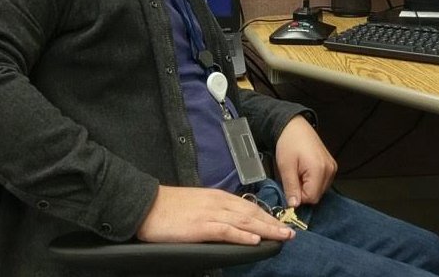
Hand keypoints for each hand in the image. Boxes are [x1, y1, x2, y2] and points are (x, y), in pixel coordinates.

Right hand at [136, 185, 294, 244]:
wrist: (148, 205)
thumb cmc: (169, 207)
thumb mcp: (196, 205)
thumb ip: (212, 212)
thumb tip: (227, 223)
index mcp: (216, 197)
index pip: (248, 206)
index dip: (266, 216)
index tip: (279, 224)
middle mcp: (217, 202)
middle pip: (251, 213)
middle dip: (272, 223)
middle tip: (290, 232)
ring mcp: (210, 214)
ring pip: (244, 221)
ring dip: (265, 229)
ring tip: (282, 236)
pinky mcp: (200, 226)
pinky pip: (226, 231)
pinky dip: (242, 236)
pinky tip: (254, 240)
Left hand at [275, 115, 336, 206]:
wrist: (294, 126)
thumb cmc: (289, 142)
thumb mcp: (285, 166)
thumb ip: (291, 187)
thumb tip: (294, 205)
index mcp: (319, 170)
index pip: (311, 198)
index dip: (298, 195)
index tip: (290, 185)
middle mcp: (330, 169)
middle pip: (316, 195)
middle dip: (302, 190)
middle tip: (293, 175)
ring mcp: (332, 167)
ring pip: (319, 189)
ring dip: (307, 185)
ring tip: (298, 170)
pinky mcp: (331, 165)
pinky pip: (322, 182)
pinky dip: (312, 180)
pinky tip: (304, 169)